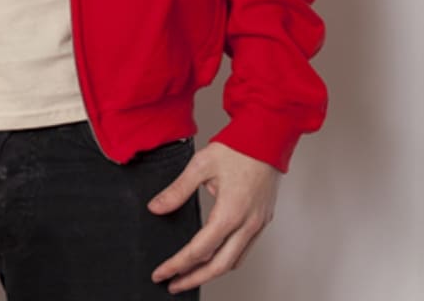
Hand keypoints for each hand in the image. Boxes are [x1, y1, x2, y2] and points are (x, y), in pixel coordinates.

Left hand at [147, 140, 280, 292]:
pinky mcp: (262, 221)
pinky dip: (226, 260)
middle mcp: (246, 225)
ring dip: (211, 273)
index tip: (161, 273)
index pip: (199, 251)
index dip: (177, 265)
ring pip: (233, 262)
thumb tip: (156, 208)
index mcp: (230, 213)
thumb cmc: (238, 148)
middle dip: (193, 279)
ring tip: (190, 275)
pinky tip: (214, 257)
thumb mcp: (201, 165)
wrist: (267, 138)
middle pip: (218, 267)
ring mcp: (257, 225)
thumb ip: (177, 190)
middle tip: (173, 285)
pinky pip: (244, 250)